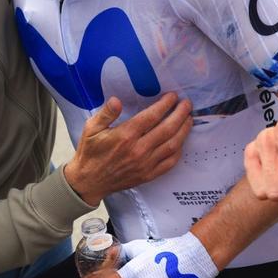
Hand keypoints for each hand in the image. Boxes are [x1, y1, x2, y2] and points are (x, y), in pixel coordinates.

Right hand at [64, 94, 192, 205]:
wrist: (89, 182)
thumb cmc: (90, 153)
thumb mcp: (91, 129)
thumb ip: (105, 113)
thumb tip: (117, 100)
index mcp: (125, 136)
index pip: (151, 116)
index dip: (165, 104)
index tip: (173, 96)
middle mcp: (138, 149)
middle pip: (167, 129)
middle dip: (180, 114)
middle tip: (187, 104)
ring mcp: (146, 164)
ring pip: (172, 145)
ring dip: (184, 130)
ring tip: (189, 118)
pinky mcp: (149, 175)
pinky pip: (170, 162)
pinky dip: (179, 150)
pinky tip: (181, 140)